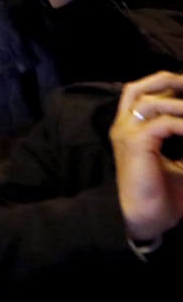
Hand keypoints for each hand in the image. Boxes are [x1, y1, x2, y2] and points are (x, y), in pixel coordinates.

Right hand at [111, 72, 182, 242]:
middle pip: (139, 88)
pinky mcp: (134, 144)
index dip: (170, 87)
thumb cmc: (162, 195)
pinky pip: (163, 123)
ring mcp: (126, 133)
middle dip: (170, 81)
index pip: (145, 94)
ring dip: (180, 104)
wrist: (146, 219)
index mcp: (133, 129)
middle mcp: (124, 127)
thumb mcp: (180, 163)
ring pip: (152, 101)